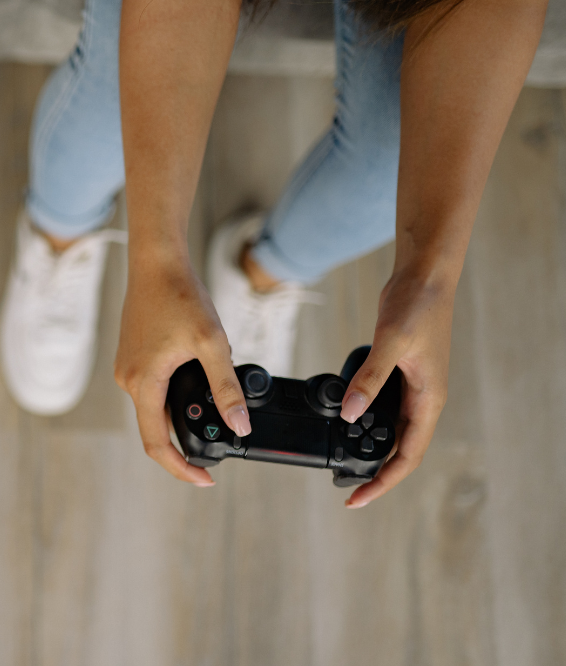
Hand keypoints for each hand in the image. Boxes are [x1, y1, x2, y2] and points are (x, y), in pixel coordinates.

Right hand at [114, 257, 252, 486]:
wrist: (156, 263)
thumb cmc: (180, 296)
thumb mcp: (213, 343)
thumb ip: (226, 387)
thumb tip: (240, 425)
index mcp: (143, 382)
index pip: (156, 443)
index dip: (179, 467)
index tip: (204, 479)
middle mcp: (127, 380)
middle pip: (155, 429)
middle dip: (185, 442)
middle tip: (220, 442)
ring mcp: (126, 369)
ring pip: (153, 408)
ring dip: (181, 415)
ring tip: (213, 403)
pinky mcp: (131, 359)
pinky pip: (150, 390)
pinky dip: (172, 397)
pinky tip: (195, 378)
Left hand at [339, 268, 454, 507]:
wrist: (424, 276)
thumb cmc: (418, 306)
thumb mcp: (390, 343)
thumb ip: (370, 379)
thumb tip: (351, 415)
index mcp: (429, 400)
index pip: (408, 456)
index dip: (384, 482)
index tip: (359, 498)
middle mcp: (424, 399)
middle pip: (401, 450)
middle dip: (377, 473)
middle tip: (347, 489)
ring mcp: (412, 388)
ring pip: (393, 431)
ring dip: (372, 450)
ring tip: (346, 464)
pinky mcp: (399, 374)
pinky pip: (386, 409)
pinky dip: (369, 423)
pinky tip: (349, 425)